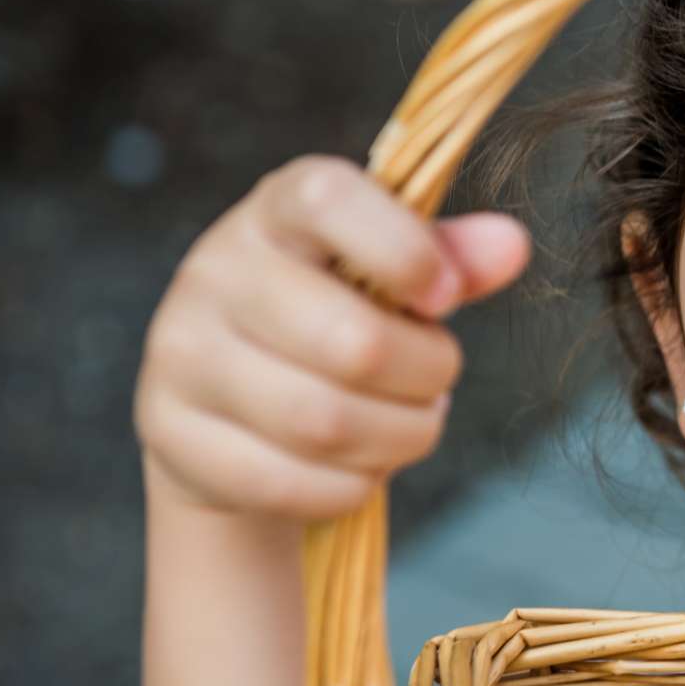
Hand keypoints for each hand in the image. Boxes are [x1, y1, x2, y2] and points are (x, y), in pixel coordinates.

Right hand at [134, 154, 529, 520]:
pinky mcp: (172, 435)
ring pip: (326, 423)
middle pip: (353, 342)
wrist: (225, 402)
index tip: (444, 296)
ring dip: (400, 437)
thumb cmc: (330, 316)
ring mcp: (181, 355)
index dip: (404, 250)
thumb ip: (450, 256)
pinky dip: (352, 485)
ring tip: (411, 423)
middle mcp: (215, 272)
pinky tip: (362, 465)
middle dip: (427, 375)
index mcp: (276, 212)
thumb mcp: (388, 274)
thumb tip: (512, 245)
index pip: (329, 199)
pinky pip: (290, 483)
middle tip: (438, 380)